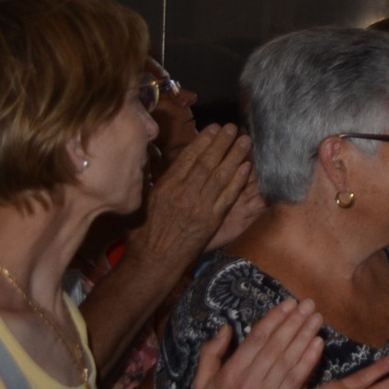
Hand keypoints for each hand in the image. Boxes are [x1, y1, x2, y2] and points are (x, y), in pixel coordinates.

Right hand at [132, 127, 255, 269]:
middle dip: (221, 142)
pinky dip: (237, 181)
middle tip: (232, 127)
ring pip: (220, 175)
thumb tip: (153, 164)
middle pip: (207, 162)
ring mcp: (199, 206)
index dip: (203, 141)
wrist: (152, 262)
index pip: (188, 158)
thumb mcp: (142, 203)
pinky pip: (227, 196)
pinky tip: (246, 168)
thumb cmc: (143, 235)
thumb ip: (152, 182)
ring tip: (245, 141)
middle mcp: (183, 193)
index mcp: (166, 187)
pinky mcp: (211, 220)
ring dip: (234, 156)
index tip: (213, 128)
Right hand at [190, 301, 324, 388]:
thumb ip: (211, 354)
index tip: (289, 304)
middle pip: (276, 344)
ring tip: (317, 318)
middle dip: (294, 321)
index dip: (275, 319)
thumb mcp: (202, 384)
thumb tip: (226, 327)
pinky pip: (297, 379)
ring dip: (305, 335)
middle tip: (309, 304)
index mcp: (229, 373)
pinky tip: (319, 344)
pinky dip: (309, 360)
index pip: (257, 339)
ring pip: (289, 359)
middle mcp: (248, 381)